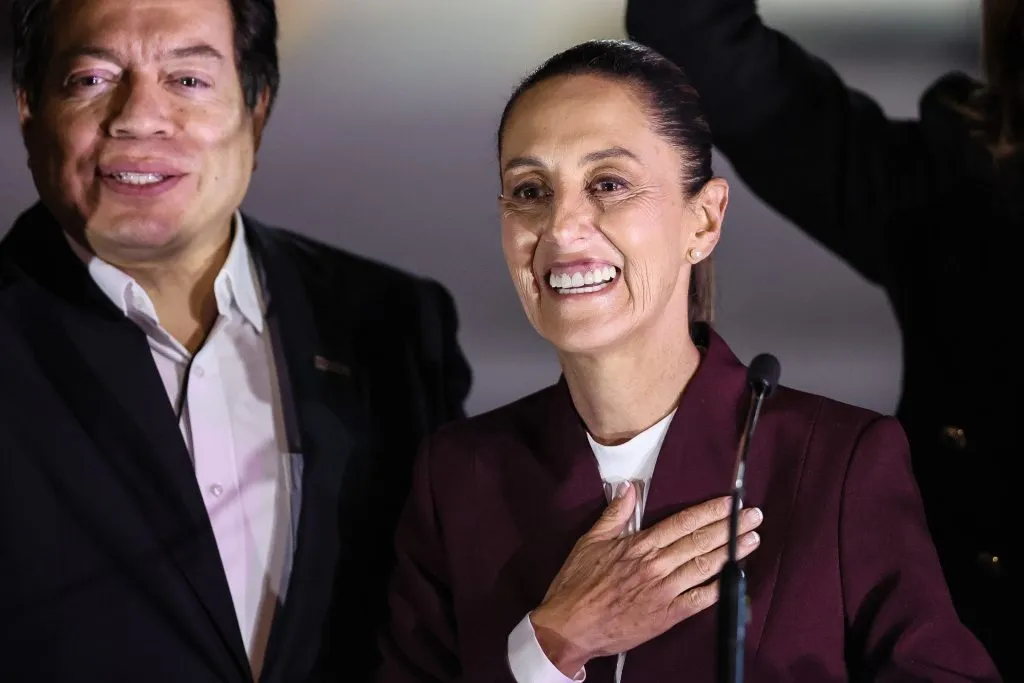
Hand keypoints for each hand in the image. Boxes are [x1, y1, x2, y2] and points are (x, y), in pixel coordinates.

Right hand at [529, 483, 762, 676]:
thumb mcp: (590, 541)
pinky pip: (699, 600)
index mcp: (639, 545)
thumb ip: (614, 514)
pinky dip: (719, 589)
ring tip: (753, 540)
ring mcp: (664, 591)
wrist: (570, 626)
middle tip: (755, 516)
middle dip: (730, 527)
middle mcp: (656, 565)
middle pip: (700, 541)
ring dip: (732, 553)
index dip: (710, 511)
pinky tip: (736, 578)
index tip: (731, 502)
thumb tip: (629, 489)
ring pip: (705, 567)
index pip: (682, 522)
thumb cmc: (577, 583)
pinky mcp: (666, 615)